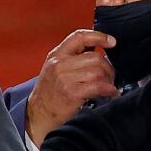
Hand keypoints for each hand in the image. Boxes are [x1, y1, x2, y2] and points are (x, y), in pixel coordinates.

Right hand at [26, 30, 118, 145]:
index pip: (79, 37)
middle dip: (108, 67)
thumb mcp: (55, 68)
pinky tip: (110, 93)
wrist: (38, 114)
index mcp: (56, 55)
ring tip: (109, 86)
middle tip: (111, 76)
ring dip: (109, 80)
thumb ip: (72, 57)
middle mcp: (59, 64)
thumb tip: (97, 49)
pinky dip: (109, 90)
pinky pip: (98, 86)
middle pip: (95, 57)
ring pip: (98, 71)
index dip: (98, 36)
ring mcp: (65, 78)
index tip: (112, 41)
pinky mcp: (71, 93)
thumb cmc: (49, 92)